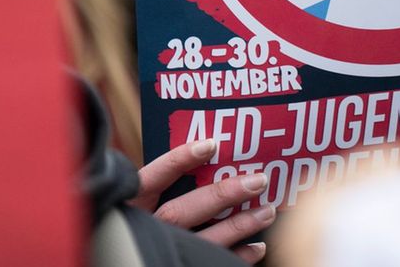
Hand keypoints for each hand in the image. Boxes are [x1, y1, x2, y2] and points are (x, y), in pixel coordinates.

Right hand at [134, 139, 275, 263]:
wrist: (144, 257)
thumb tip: (214, 154)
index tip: (210, 145)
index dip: (178, 161)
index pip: (151, 180)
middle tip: (257, 180)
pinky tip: (258, 246)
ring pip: (201, 241)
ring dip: (239, 225)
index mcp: (132, 206)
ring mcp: (163, 249)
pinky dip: (238, 255)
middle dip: (222, 195)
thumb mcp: (148, 199)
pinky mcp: (179, 265)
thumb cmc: (149, 221)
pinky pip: (212, 263)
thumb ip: (169, 184)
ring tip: (267, 211)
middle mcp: (146, 230)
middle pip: (180, 212)